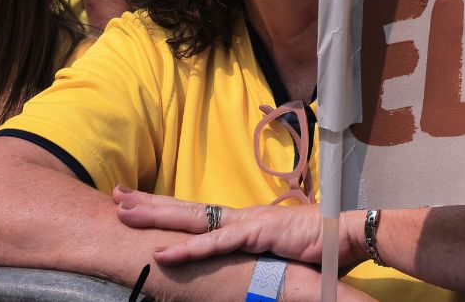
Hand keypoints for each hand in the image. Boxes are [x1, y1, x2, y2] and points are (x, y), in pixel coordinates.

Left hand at [111, 186, 366, 268]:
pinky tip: (164, 251)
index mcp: (245, 222)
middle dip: (150, 203)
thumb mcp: (280, 253)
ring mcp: (247, 223)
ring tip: (124, 213)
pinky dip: (189, 248)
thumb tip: (247, 267)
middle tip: (116, 196)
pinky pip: (217, 243)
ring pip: (193, 220)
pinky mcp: (257, 234)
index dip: (168, 208)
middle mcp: (241, 217)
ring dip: (157, 217)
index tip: (139, 203)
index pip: (199, 213)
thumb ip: (259, 257)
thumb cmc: (321, 246)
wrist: (349, 236)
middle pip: (187, 209)